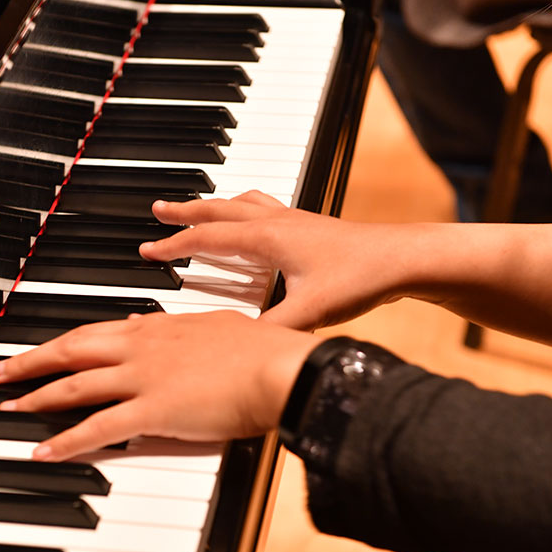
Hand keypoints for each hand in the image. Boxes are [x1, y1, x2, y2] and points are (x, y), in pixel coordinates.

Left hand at [0, 310, 318, 461]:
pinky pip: (99, 428)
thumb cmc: (260, 349)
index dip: (64, 341)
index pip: (96, 331)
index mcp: (157, 327)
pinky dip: (67, 441)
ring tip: (8, 406)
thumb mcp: (213, 325)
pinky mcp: (153, 410)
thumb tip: (148, 323)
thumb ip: (177, 326)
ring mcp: (143, 378)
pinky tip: (43, 451)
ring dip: (36, 396)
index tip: (43, 348)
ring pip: (75, 385)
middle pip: (71, 350)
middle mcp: (141, 348)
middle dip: (30, 361)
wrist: (281, 367)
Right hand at [141, 191, 410, 330]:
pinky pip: (265, 207)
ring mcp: (293, 220)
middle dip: (184, 210)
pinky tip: (252, 221)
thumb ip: (269, 331)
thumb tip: (236, 348)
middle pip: (218, 209)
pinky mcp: (310, 225)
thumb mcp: (309, 312)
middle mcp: (276, 222)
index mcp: (267, 238)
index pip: (207, 237)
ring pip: (242, 202)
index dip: (174, 244)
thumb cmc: (361, 278)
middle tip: (158, 208)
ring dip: (214, 204)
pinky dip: (245, 209)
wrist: (403, 259)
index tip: (148, 249)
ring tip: (198, 206)